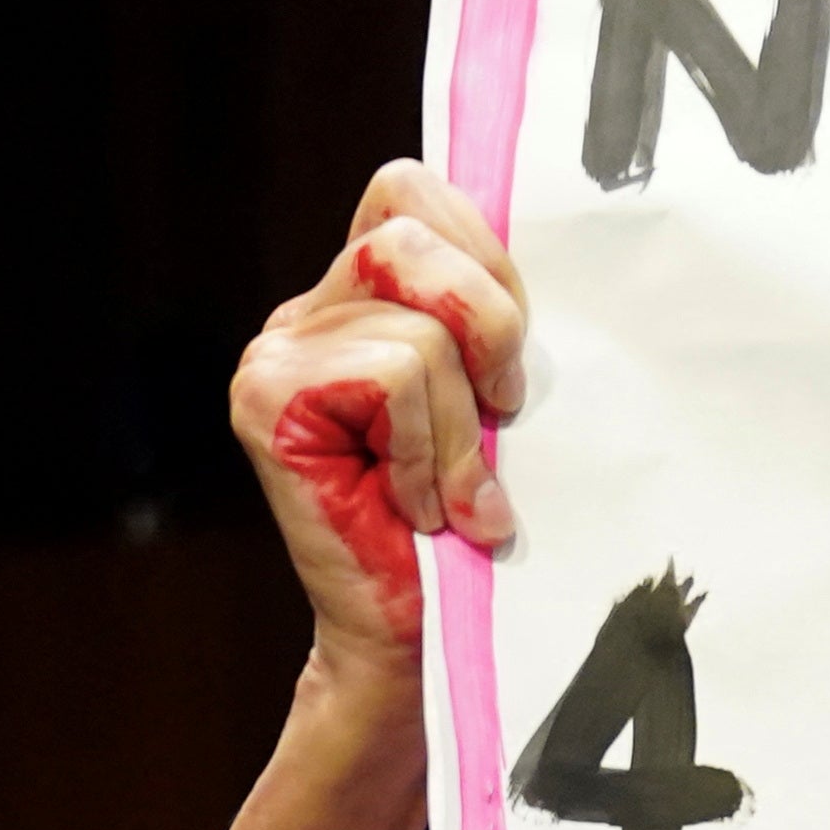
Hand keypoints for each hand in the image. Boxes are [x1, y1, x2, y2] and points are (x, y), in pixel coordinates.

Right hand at [230, 161, 531, 686]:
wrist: (418, 638)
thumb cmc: (475, 523)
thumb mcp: (500, 402)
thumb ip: (495, 321)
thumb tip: (562, 247)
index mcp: (360, 297)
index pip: (412, 191)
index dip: (483, 251)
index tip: (510, 355)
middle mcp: (307, 314)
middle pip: (410, 230)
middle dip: (488, 321)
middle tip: (499, 415)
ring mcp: (276, 353)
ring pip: (418, 325)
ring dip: (461, 422)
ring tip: (452, 489)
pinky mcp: (267, 398)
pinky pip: (393, 376)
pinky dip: (429, 452)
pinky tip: (418, 507)